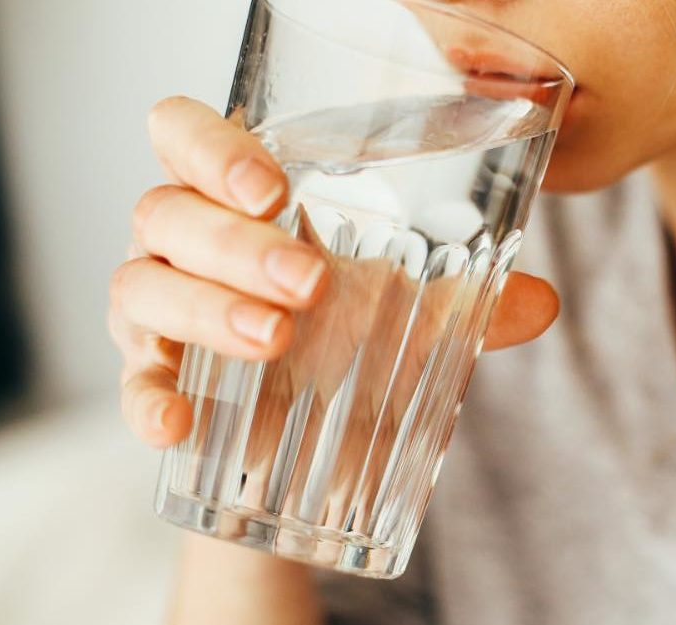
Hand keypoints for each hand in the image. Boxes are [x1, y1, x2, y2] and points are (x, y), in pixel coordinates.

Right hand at [109, 96, 558, 448]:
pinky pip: (131, 382)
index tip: (274, 188)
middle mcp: (184, 241)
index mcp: (239, 199)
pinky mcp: (153, 378)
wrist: (313, 438)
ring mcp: (158, 308)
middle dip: (236, 243)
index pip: (185, 134)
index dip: (212, 147)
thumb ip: (471, 302)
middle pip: (167, 210)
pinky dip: (148, 398)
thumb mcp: (411, 313)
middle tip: (309, 282)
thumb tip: (543, 302)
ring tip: (277, 339)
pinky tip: (178, 423)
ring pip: (142, 284)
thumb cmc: (349, 338)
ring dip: (207, 308)